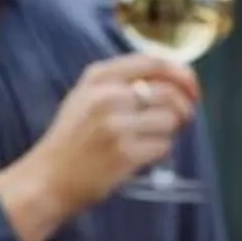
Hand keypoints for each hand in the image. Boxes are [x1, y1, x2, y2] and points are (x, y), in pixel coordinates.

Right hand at [4, 55, 199, 227]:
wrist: (48, 178)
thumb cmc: (72, 139)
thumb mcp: (86, 96)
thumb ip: (122, 82)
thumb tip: (175, 80)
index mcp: (98, 77)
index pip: (154, 62)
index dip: (182, 74)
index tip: (193, 88)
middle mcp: (107, 96)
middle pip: (169, 93)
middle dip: (184, 108)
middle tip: (182, 120)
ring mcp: (116, 125)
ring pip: (170, 120)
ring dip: (171, 132)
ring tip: (152, 139)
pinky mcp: (125, 154)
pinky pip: (163, 146)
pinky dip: (160, 151)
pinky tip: (142, 155)